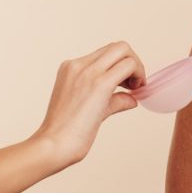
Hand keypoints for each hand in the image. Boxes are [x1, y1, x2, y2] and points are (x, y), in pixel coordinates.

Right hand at [30, 42, 145, 166]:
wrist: (52, 146)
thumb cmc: (64, 134)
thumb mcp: (89, 108)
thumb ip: (111, 100)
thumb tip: (131, 99)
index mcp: (70, 68)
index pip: (104, 53)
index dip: (120, 64)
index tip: (126, 83)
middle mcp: (78, 65)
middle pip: (116, 47)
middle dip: (132, 60)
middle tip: (134, 83)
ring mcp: (88, 72)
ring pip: (123, 49)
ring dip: (136, 65)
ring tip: (135, 87)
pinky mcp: (100, 84)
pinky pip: (128, 65)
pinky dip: (138, 74)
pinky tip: (135, 90)